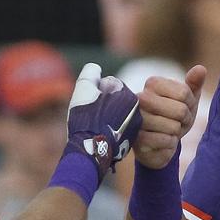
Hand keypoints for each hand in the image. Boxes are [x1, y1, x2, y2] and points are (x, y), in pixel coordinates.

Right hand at [65, 62, 140, 179]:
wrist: (90, 150)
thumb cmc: (86, 118)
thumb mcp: (84, 88)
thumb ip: (90, 73)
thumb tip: (96, 68)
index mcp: (127, 95)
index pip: (109, 86)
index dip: (95, 93)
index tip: (89, 104)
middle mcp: (136, 111)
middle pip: (114, 101)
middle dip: (103, 105)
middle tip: (91, 116)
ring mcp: (134, 127)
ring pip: (116, 116)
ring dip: (106, 118)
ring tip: (94, 127)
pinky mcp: (129, 142)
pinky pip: (118, 130)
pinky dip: (109, 130)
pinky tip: (99, 136)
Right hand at [133, 66, 205, 170]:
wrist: (157, 142)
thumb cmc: (174, 116)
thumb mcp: (187, 99)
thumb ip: (194, 83)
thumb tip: (201, 69)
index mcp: (152, 83)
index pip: (184, 93)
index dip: (189, 104)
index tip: (183, 107)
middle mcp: (140, 98)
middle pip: (180, 110)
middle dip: (184, 120)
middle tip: (176, 122)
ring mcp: (136, 119)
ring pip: (173, 127)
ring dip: (176, 133)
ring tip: (168, 131)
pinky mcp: (137, 139)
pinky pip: (166, 141)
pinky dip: (170, 144)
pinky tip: (162, 142)